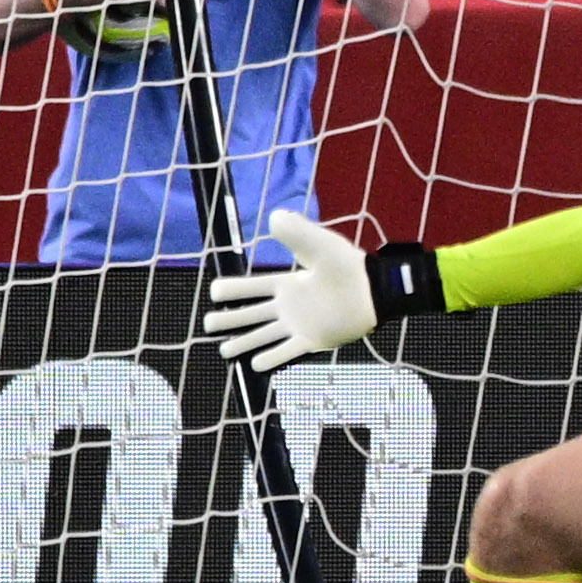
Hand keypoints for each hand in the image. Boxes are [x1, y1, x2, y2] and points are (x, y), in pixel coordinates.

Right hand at [202, 212, 380, 367]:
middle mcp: (289, 306)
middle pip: (251, 314)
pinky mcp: (312, 340)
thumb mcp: (318, 244)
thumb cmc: (347, 264)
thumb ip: (296, 231)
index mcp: (288, 283)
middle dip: (229, 319)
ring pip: (263, 336)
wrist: (372, 291)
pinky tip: (255, 365)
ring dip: (244, 343)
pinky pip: (287, 352)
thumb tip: (273, 217)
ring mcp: (298, 325)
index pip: (252, 287)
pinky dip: (271, 359)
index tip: (215, 292)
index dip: (233, 289)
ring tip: (224, 351)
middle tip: (209, 324)